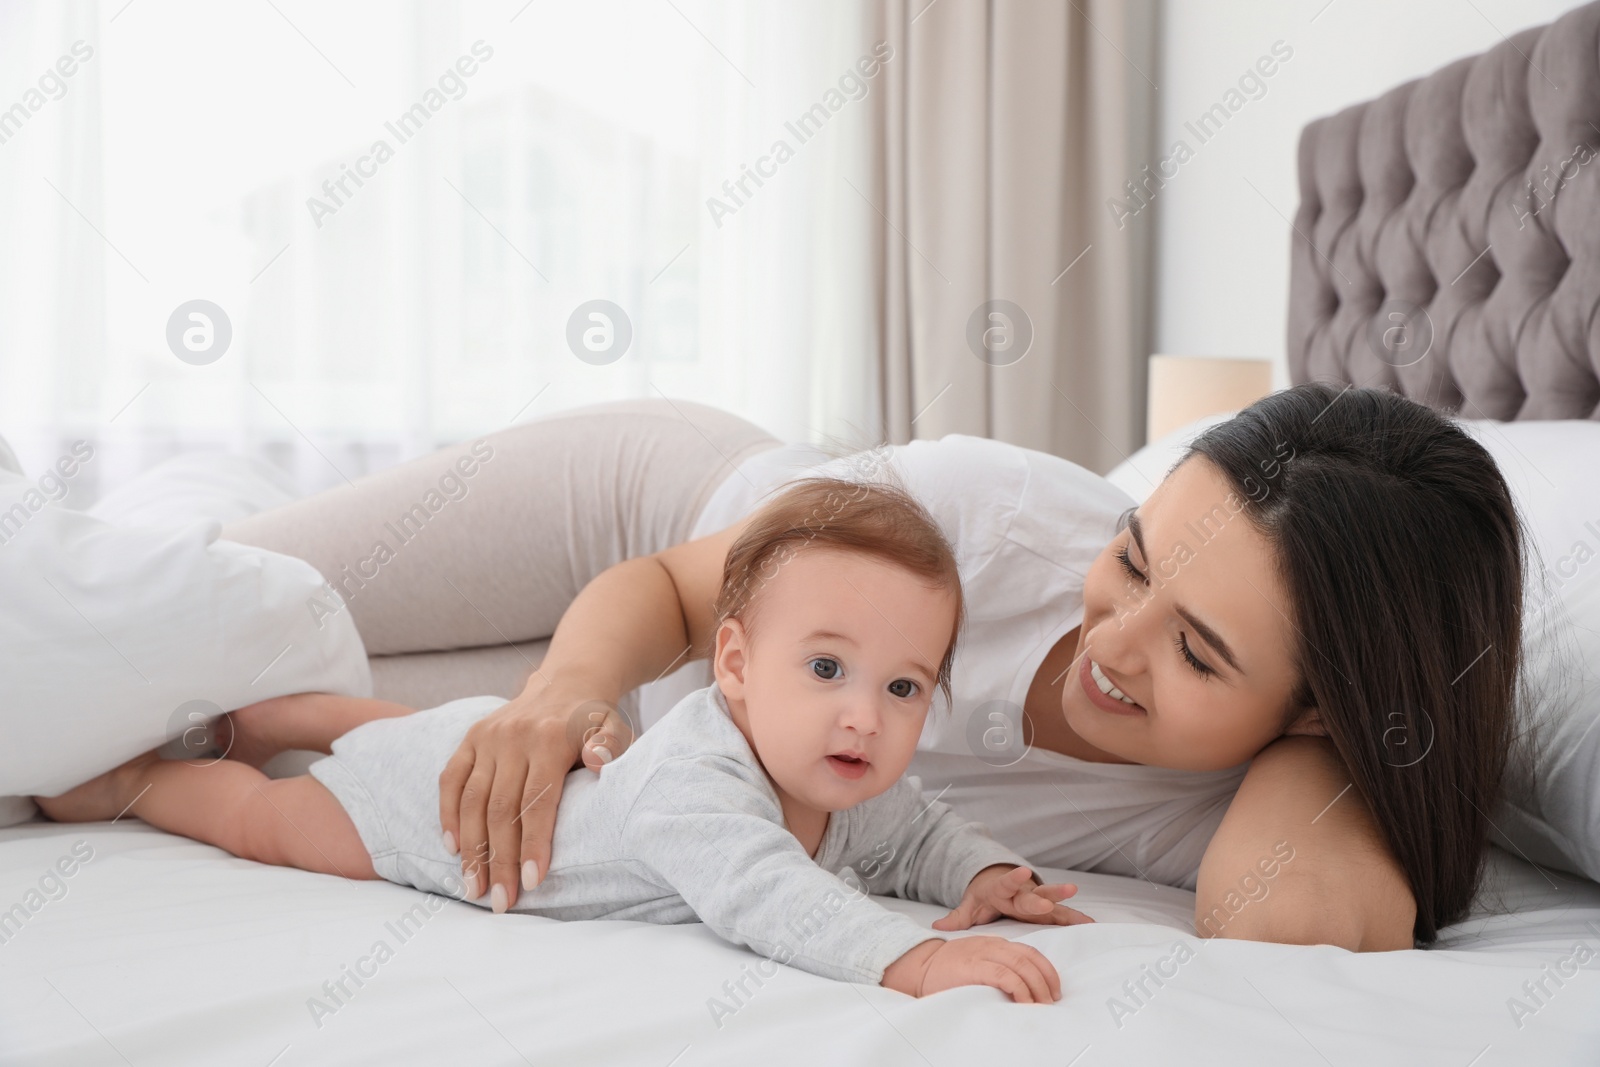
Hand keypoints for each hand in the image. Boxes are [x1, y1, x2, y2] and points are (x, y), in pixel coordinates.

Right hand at [437, 682, 632, 912]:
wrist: (567, 682)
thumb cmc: (595, 721)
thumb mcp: (615, 729)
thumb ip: (610, 747)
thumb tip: (600, 763)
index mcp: (550, 739)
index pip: (538, 802)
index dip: (534, 845)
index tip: (533, 883)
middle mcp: (513, 738)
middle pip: (501, 810)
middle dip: (499, 860)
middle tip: (501, 902)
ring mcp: (488, 738)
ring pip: (472, 801)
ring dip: (472, 849)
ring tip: (474, 889)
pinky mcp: (470, 738)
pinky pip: (451, 780)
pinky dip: (448, 816)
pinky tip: (453, 850)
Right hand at [881, 936, 1060, 1002]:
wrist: (919, 965)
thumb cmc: (947, 969)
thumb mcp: (977, 960)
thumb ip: (996, 966)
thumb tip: (1020, 987)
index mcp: (994, 943)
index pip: (1029, 952)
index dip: (1046, 970)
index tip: (1053, 988)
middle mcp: (992, 945)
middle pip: (1029, 958)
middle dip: (1046, 980)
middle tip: (1052, 999)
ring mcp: (983, 954)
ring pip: (1021, 966)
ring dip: (1037, 987)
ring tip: (1042, 1004)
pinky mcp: (975, 967)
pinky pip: (1006, 976)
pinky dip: (1020, 989)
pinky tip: (1025, 1002)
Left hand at [932, 865, 1094, 930]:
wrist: (999, 884)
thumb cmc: (985, 897)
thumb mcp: (970, 904)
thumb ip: (958, 917)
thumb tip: (936, 926)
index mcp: (1002, 890)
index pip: (1007, 883)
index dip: (1014, 878)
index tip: (1022, 871)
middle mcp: (1023, 893)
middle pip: (1034, 895)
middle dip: (1046, 896)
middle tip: (1058, 894)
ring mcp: (1036, 901)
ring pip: (1052, 901)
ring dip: (1065, 901)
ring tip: (1078, 895)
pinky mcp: (1047, 911)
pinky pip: (1063, 916)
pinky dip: (1077, 920)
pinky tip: (1093, 926)